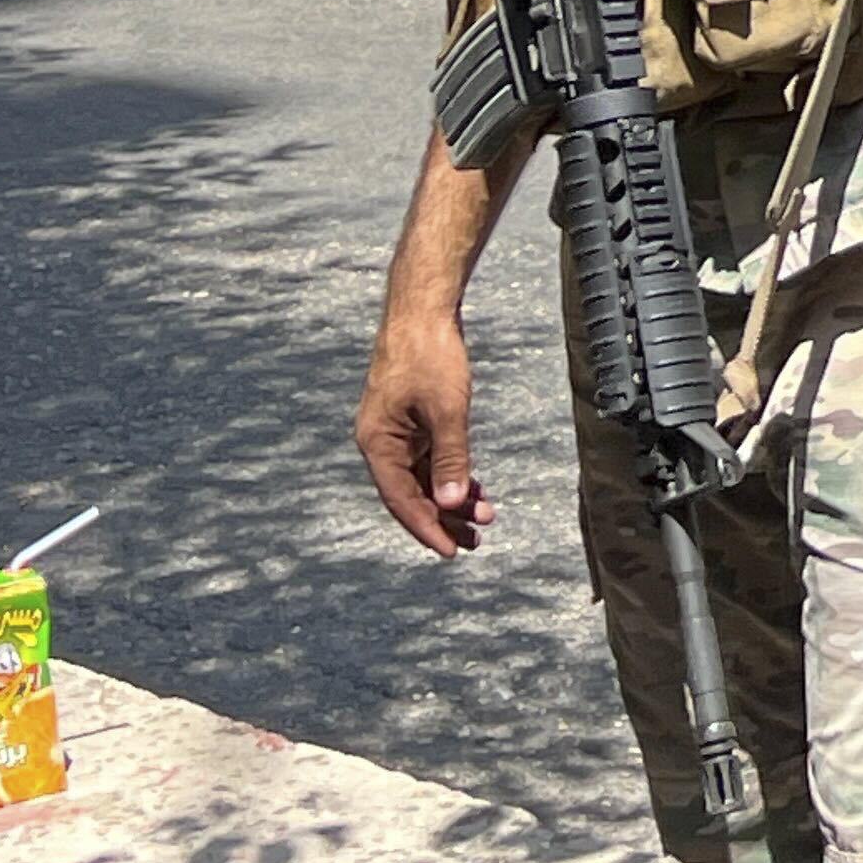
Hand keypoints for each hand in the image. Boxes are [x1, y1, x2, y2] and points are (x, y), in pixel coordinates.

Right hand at [356, 313, 493, 557]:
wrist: (422, 311)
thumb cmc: (430, 355)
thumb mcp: (446, 410)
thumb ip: (450, 458)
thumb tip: (451, 503)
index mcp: (378, 444)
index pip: (402, 500)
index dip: (427, 528)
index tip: (450, 552)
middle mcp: (381, 442)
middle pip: (412, 493)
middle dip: (443, 518)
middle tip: (474, 542)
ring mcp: (395, 430)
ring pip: (423, 476)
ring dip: (451, 496)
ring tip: (483, 517)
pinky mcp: (410, 419)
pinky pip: (429, 457)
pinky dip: (451, 473)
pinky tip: (474, 487)